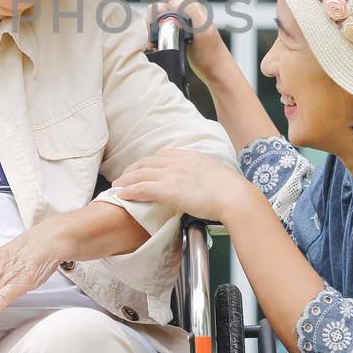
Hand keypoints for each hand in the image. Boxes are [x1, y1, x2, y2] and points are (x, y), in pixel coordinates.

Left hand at [113, 148, 253, 223]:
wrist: (235, 197)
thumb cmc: (230, 190)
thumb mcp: (213, 172)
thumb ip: (200, 172)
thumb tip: (197, 180)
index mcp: (188, 155)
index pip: (161, 155)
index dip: (148, 162)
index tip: (141, 168)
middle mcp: (178, 161)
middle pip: (147, 162)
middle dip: (132, 170)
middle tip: (123, 176)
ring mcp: (172, 174)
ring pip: (141, 174)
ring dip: (126, 180)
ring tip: (117, 186)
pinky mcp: (168, 190)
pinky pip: (142, 188)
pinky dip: (129, 190)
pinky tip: (122, 195)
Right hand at [147, 0, 237, 87]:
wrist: (215, 71)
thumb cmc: (212, 53)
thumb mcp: (202, 29)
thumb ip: (189, 9)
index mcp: (191, 8)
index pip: (166, 0)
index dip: (157, 12)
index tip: (156, 27)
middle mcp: (185, 14)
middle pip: (159, 11)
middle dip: (152, 24)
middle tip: (152, 40)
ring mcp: (181, 26)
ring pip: (158, 22)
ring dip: (152, 33)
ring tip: (153, 46)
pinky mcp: (178, 37)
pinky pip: (161, 32)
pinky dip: (155, 39)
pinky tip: (156, 48)